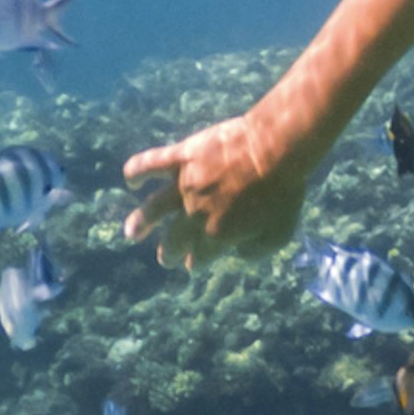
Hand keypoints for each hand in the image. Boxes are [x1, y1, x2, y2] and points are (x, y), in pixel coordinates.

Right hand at [122, 108, 315, 269]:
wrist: (276, 150)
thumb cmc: (283, 193)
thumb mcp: (279, 234)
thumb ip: (256, 251)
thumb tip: (238, 255)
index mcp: (218, 234)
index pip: (200, 255)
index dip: (194, 261)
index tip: (191, 264)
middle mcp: (195, 213)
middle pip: (176, 237)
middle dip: (169, 251)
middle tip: (165, 258)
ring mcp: (186, 185)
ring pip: (155, 207)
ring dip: (141, 222)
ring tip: (131, 232)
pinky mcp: (183, 157)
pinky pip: (152, 163)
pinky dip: (137, 171)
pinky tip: (131, 179)